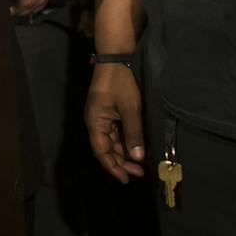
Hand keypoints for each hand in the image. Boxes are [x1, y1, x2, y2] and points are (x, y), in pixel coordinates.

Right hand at [85, 62, 144, 181]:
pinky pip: (116, 131)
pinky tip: (137, 146)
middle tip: (139, 173)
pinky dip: (126, 140)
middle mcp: (96, 121)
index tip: (126, 179)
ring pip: (112, 140)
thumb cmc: (121, 81)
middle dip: (122, 162)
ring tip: (141, 163)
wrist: (117, 55)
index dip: (113, 167)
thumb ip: (133, 134)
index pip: (101, 151)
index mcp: (95, 121)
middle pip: (106, 148)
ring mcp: (103, 115)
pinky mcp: (110, 109)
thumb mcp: (130, 108)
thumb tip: (137, 158)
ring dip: (125, 152)